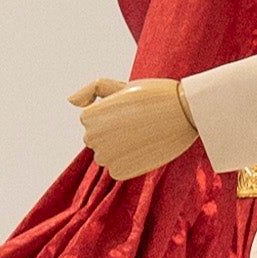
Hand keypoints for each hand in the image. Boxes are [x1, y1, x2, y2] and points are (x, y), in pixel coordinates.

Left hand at [72, 74, 202, 181]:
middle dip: (114, 132)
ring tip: (143, 135)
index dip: (113, 115)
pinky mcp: (120, 172)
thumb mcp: (120, 85)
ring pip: (107, 154)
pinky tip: (145, 149)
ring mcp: (105, 157)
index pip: (92, 121)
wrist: (186, 112)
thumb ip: (92, 90)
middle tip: (140, 122)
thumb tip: (71, 101)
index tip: (131, 110)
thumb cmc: (154, 95)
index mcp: (88, 117)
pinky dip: (130, 162)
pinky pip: (118, 169)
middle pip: (98, 139)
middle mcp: (92, 138)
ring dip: (121, 148)